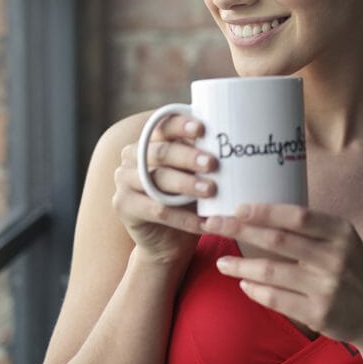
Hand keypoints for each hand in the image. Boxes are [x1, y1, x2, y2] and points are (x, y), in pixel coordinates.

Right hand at [113, 115, 216, 264]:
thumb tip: (238, 138)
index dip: (181, 125)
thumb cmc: (187, 195)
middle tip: (212, 164)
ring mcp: (124, 181)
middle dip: (189, 157)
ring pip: (158, 180)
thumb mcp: (195, 172)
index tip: (202, 129)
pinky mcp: (124, 206)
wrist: (169, 237)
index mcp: (150, 140)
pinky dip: (184, 217)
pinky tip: (204, 221)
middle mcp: (132, 156)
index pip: (163, 126)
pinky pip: (158, 210)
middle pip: (162, 153)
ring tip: (211, 190)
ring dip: (186, 185)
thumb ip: (204, 153)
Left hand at [204, 204, 362, 346]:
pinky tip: (244, 284)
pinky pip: (277, 299)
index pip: (298, 216)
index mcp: (341, 232)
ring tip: (222, 262)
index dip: (265, 211)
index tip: (238, 207)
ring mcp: (326, 286)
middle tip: (213, 225)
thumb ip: (314, 229)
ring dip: (241, 266)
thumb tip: (265, 212)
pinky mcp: (318, 313)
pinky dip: (256, 291)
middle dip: (241, 230)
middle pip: (279, 240)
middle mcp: (334, 257)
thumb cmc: (355, 271)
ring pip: (271, 272)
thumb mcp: (345, 241)